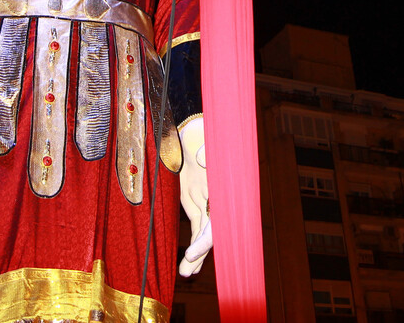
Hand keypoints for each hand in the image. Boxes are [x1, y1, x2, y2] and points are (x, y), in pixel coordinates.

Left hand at [177, 116, 211, 276]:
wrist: (194, 130)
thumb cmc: (199, 135)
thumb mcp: (201, 141)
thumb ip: (202, 152)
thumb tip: (200, 159)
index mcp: (218, 187)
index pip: (214, 220)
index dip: (205, 238)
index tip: (194, 250)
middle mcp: (215, 199)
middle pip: (210, 233)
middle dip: (200, 253)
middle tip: (188, 270)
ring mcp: (206, 202)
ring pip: (204, 235)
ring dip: (196, 255)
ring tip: (186, 273)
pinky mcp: (196, 203)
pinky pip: (197, 228)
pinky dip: (193, 245)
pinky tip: (187, 264)